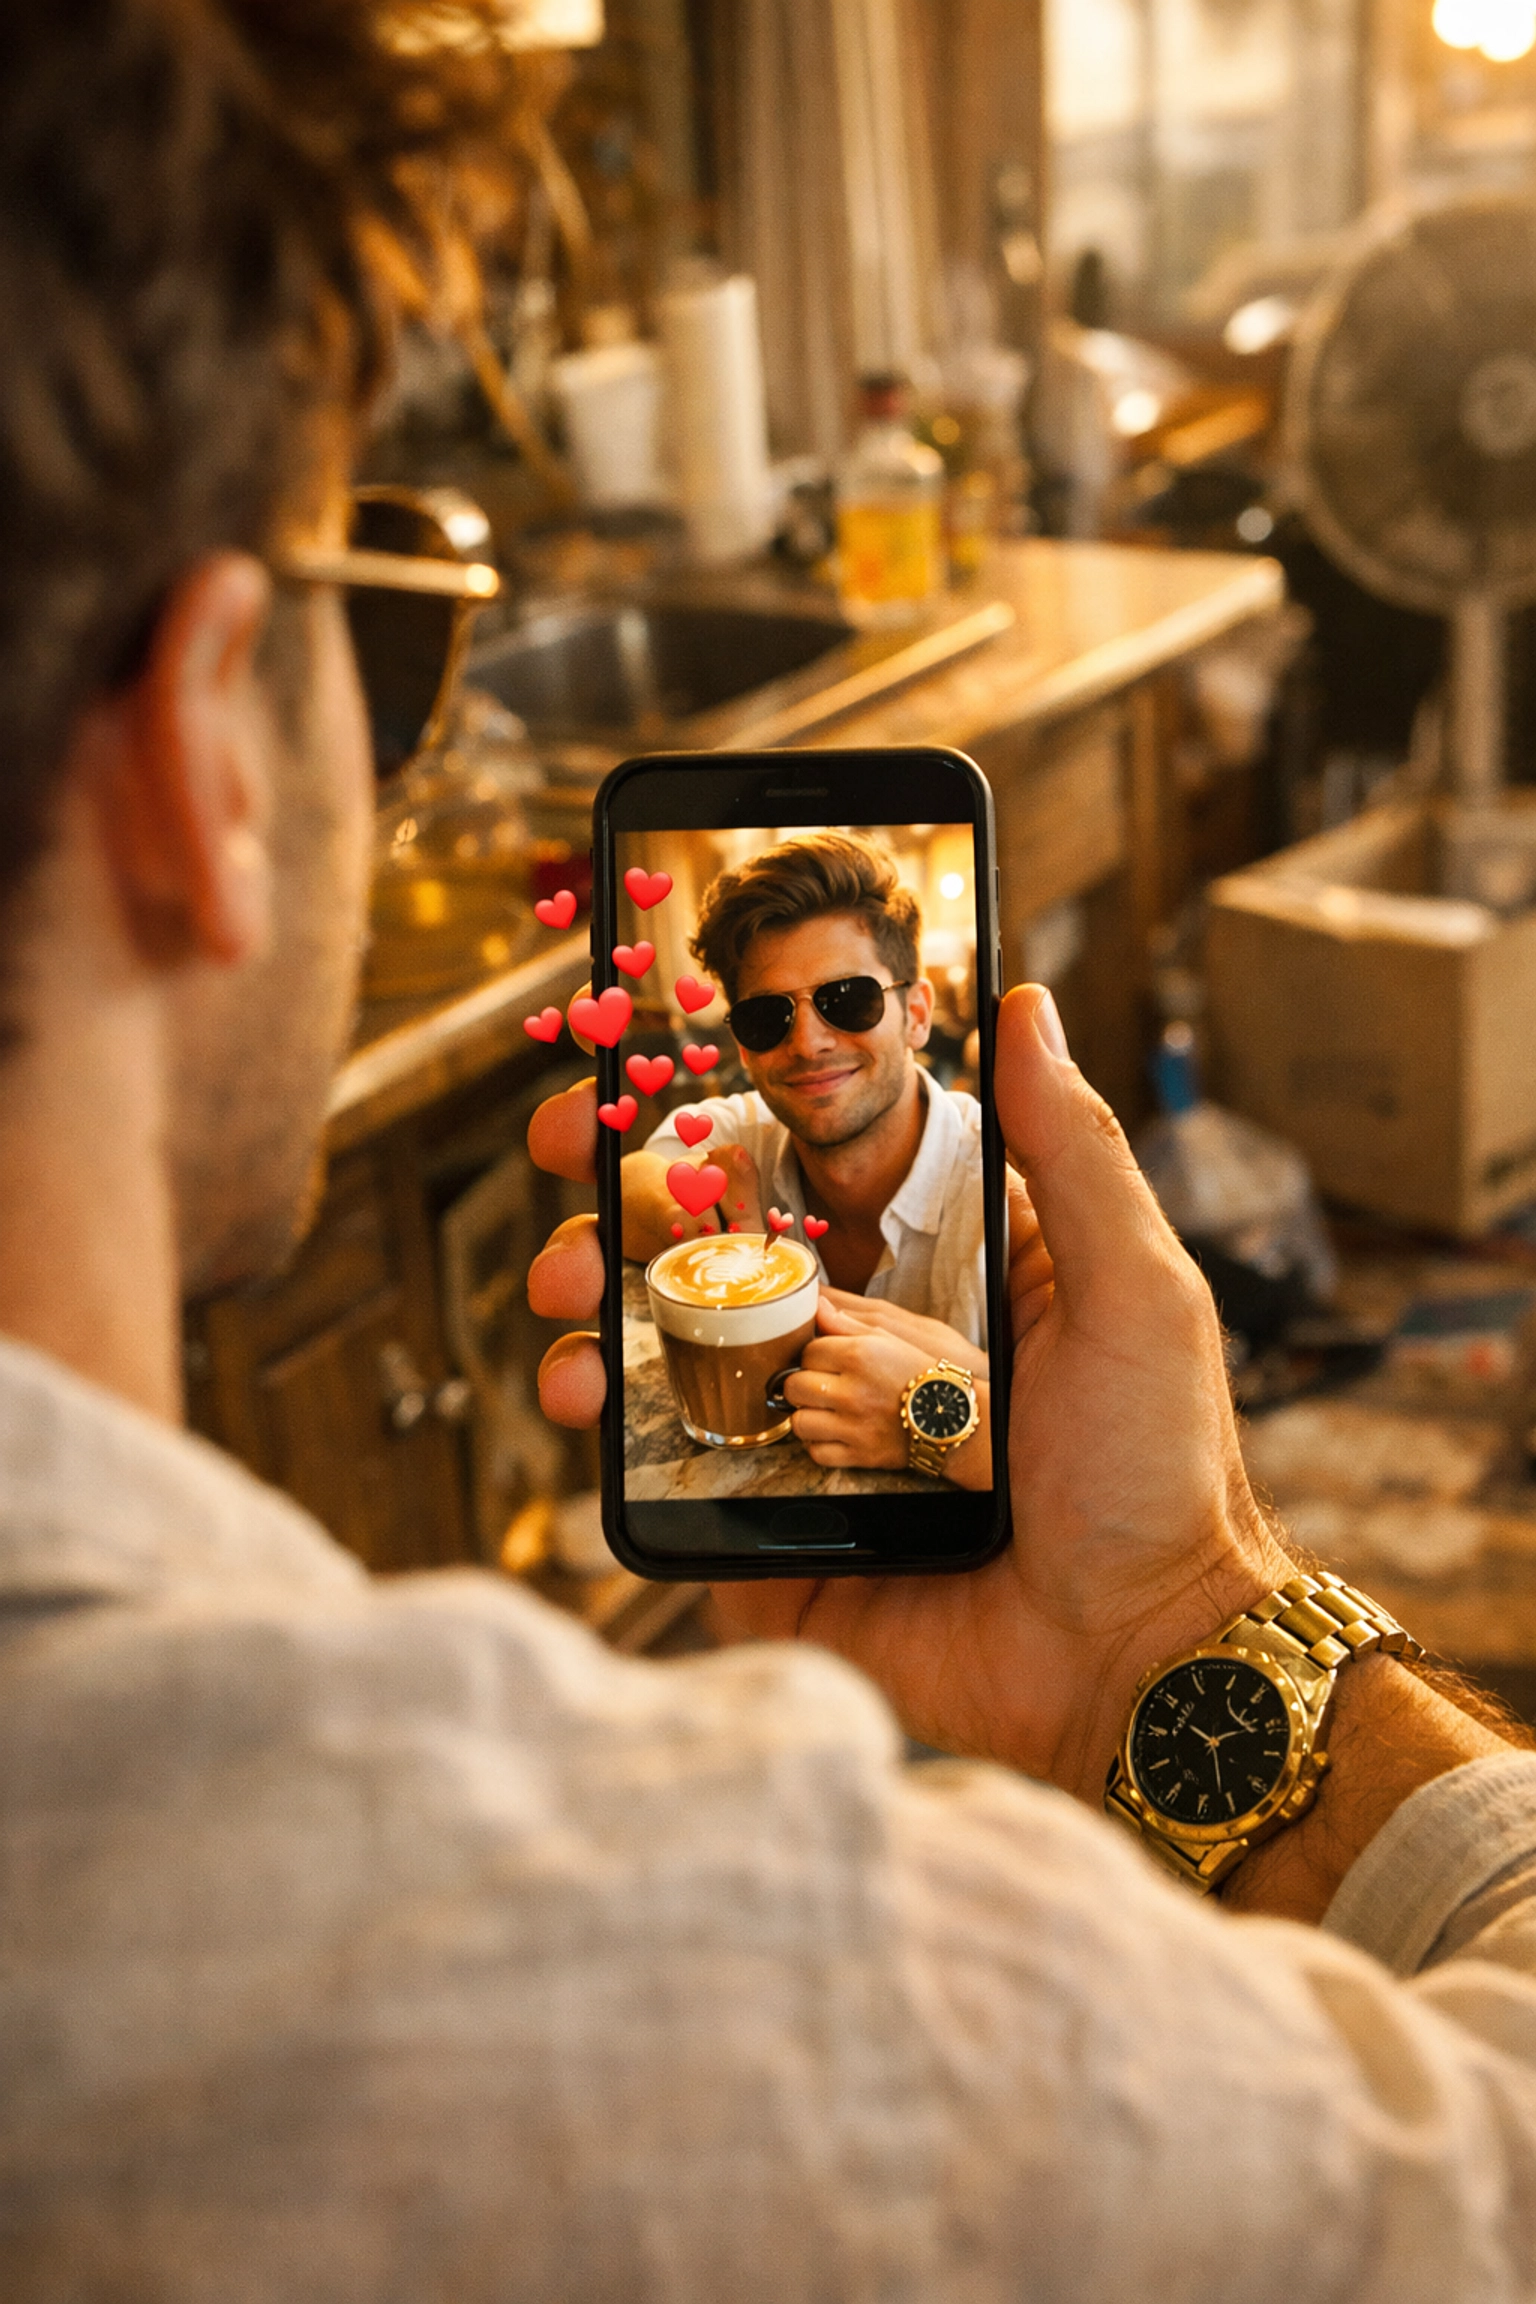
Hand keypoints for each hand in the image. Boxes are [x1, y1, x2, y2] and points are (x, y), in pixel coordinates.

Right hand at [526, 987, 1288, 1807]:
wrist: (1140, 1659)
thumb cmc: (1160, 1471)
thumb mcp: (1132, 1289)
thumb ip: (1071, 1151)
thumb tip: (1026, 1006)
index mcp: (934, 1278)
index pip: (800, 1177)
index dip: (712, 1125)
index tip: (634, 1082)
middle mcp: (858, 1350)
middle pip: (710, 1260)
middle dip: (618, 1211)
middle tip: (565, 1176)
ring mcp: (804, 1445)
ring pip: (672, 1360)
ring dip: (596, 1314)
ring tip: (567, 1305)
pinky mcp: (771, 1541)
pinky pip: (673, 1480)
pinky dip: (614, 1438)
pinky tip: (590, 1399)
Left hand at [784, 1298, 990, 1487]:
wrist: (948, 1415)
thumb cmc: (917, 1372)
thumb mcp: (887, 1337)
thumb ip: (846, 1323)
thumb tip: (817, 1305)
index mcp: (857, 1355)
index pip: (807, 1353)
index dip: (813, 1357)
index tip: (824, 1363)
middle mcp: (852, 1391)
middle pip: (795, 1387)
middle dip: (802, 1385)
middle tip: (817, 1386)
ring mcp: (854, 1425)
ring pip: (800, 1422)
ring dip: (806, 1417)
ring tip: (820, 1410)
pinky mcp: (859, 1454)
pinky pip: (817, 1453)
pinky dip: (818, 1445)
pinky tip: (829, 1433)